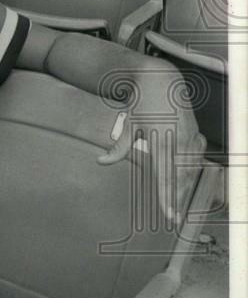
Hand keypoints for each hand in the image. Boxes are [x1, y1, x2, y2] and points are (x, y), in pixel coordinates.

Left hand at [97, 63, 207, 226]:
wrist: (160, 80)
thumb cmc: (141, 102)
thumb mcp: (128, 125)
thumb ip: (118, 148)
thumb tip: (101, 161)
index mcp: (161, 141)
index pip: (165, 177)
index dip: (168, 199)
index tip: (169, 215)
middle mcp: (179, 141)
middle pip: (180, 178)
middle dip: (177, 199)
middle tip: (173, 218)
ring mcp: (190, 137)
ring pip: (190, 169)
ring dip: (185, 187)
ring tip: (178, 204)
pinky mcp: (195, 133)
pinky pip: (196, 157)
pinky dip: (193, 170)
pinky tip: (188, 181)